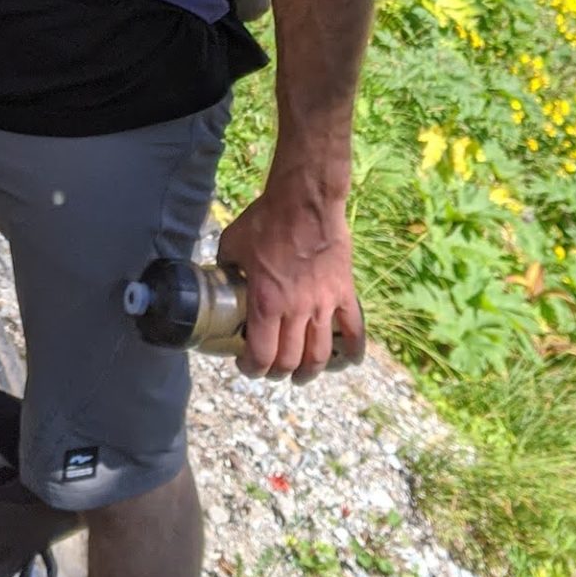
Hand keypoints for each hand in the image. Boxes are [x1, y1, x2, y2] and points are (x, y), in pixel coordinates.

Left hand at [217, 183, 365, 383]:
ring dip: (310, 372)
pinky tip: (350, 361)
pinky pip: (354, 330)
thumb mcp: (232, 244)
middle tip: (271, 370)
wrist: (304, 201)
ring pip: (320, 354)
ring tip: (302, 375)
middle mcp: (296, 310)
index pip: (261, 355)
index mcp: (266, 303)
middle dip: (278, 373)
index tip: (246, 366)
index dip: (252, 369)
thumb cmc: (266, 220)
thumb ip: (226, 267)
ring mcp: (324, 304)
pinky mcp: (344, 293)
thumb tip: (221, 275)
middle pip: (291, 361)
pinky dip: (353, 350)